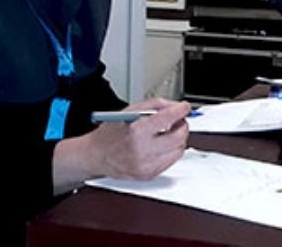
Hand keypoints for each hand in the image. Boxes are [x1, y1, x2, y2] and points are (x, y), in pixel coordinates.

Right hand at [53, 97, 190, 191]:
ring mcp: (146, 165)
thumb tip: (175, 107)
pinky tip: (161, 145)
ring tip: (168, 133)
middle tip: (178, 120)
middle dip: (182, 125)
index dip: (181, 110)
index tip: (185, 107)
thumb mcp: (130, 110)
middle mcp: (142, 150)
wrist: (96, 155)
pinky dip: (171, 151)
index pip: (168, 118)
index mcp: (136, 130)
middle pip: (179, 136)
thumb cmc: (111, 133)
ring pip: (179, 150)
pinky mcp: (149, 175)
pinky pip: (171, 161)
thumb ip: (155, 105)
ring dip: (178, 139)